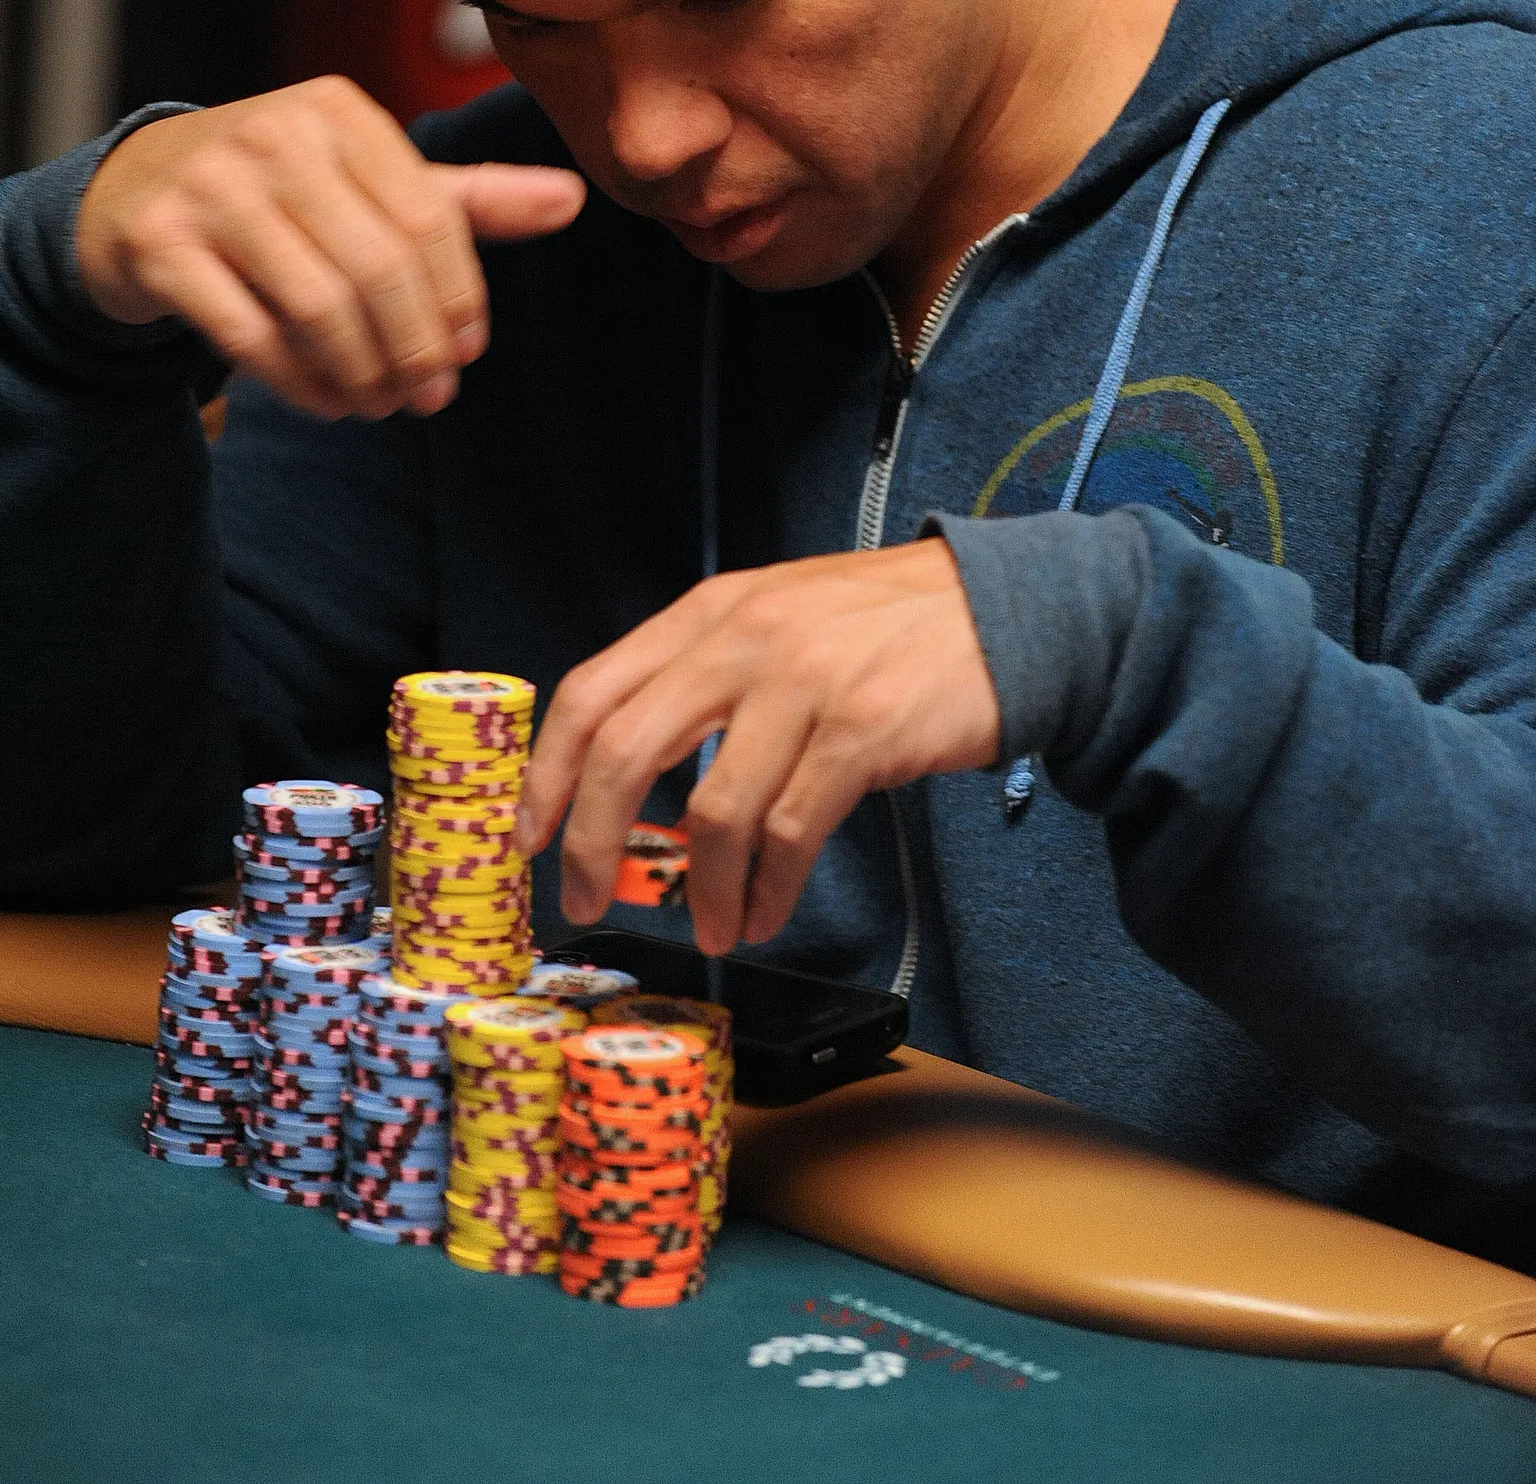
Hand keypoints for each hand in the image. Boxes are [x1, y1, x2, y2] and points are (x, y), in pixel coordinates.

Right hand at [75, 75, 584, 419]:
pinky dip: (301, 383)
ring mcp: (209, 188)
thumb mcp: (371, 180)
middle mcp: (274, 136)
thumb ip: (467, 198)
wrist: (132, 193)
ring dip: (361, 373)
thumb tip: (573, 200)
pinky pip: (250, 334)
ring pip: (317, 305)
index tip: (465, 352)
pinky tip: (327, 402)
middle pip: (379, 267)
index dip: (458, 298)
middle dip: (414, 348)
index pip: (429, 217)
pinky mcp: (160, 245)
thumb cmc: (279, 191)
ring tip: (380, 404)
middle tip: (428, 399)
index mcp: (340, 112)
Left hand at [516, 538, 1001, 955]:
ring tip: (713, 926)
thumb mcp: (777, 617)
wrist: (1009, 612)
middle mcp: (746, 637)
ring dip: (702, 888)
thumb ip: (705, 673)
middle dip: (594, 840)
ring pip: (712, 809)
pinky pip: (790, 832)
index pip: (592, 689)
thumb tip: (627, 768)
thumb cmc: (885, 628)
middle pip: (626, 748)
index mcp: (711, 611)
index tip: (529, 836)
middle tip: (588, 898)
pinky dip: (769, 888)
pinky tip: (766, 909)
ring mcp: (804, 683)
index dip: (547, 771)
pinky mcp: (863, 732)